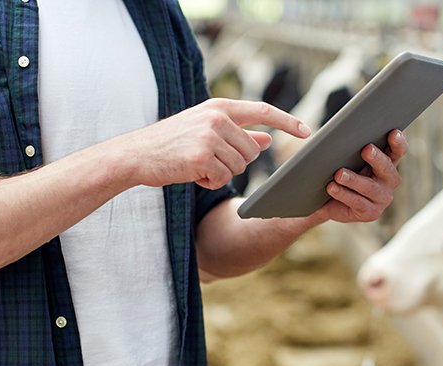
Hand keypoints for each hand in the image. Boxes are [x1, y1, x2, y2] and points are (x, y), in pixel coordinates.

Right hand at [127, 98, 310, 188]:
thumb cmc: (172, 143)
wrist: (136, 154)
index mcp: (219, 106)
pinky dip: (210, 182)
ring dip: (221, 173)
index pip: (262, 110)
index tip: (306, 131)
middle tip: (209, 160)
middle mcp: (216, 118)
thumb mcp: (206, 131)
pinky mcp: (201, 156)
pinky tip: (192, 174)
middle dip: (236, 162)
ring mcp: (209, 136)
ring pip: (239, 166)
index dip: (287, 121)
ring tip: (197, 165)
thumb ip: (238, 133)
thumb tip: (267, 140)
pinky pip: (222, 178)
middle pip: (252, 150)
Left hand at [317, 129, 407, 222]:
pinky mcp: (371, 212)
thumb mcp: (346, 158)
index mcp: (387, 162)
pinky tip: (332, 187)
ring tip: (339, 174)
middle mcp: (389, 180)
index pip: (398, 151)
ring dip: (354, 179)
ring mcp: (382, 198)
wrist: (327, 201)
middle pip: (387, 168)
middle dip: (377, 158)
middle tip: (366, 149)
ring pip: (369, 187)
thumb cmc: (339, 174)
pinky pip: (357, 202)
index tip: (393, 133)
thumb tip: (339, 130)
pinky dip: (343, 194)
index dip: (398, 143)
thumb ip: (350, 146)